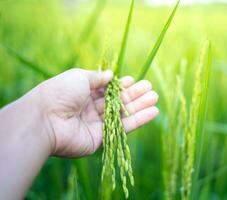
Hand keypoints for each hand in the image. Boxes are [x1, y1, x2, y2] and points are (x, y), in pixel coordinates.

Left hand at [37, 68, 158, 156]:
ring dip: (139, 106)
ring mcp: (96, 124)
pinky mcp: (101, 138)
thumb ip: (97, 77)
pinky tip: (152, 112)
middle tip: (150, 89)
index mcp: (83, 93)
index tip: (133, 80)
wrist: (45, 120)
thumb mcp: (79, 77)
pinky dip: (138, 120)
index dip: (120, 85)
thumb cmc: (59, 93)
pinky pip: (123, 128)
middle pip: (116, 101)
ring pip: (122, 114)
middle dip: (134, 95)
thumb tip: (111, 74)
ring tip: (155, 98)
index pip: (106, 89)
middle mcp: (90, 108)